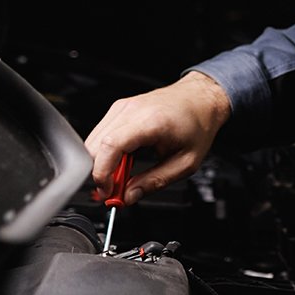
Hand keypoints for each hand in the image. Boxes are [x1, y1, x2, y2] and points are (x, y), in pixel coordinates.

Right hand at [84, 70, 231, 204]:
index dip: (102, 173)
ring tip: (123, 177)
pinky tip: (123, 162)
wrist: (201, 99)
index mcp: (151, 122)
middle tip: (115, 191)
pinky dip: (106, 153)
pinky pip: (101, 134)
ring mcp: (123, 107)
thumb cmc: (198, 124)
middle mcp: (132, 110)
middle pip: (95, 146)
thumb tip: (130, 196)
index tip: (108, 192)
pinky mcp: (120, 108)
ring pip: (94, 141)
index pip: (110, 146)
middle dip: (100, 173)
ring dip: (102, 164)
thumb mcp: (186, 162)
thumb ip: (155, 181)